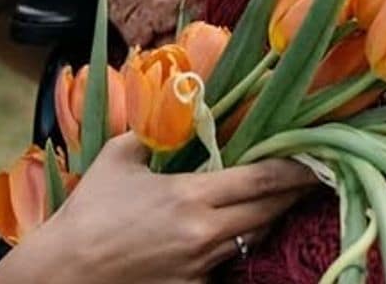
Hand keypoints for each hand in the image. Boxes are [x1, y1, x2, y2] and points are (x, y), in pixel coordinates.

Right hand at [2, 135, 317, 282]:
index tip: (316, 158)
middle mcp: (205, 234)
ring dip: (265, 219)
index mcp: (191, 197)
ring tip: (274, 201)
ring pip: (251, 238)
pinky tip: (228, 233)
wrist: (68, 271)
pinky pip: (226, 263)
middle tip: (311, 177)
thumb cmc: (90, 212)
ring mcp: (202, 267)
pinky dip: (232, 245)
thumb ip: (150, 135)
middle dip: (293, 194)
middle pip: (268, 213)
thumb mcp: (118, 158)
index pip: (260, 180)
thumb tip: (167, 117)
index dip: (294, 169)